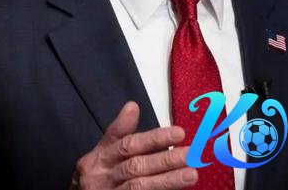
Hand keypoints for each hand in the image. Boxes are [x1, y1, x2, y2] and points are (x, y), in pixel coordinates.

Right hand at [70, 101, 197, 189]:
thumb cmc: (96, 176)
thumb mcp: (101, 152)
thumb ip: (119, 132)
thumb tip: (132, 105)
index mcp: (99, 158)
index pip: (128, 144)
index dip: (154, 138)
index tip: (179, 133)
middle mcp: (100, 177)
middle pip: (135, 166)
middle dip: (165, 160)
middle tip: (190, 154)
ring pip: (139, 186)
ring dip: (167, 180)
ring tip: (191, 174)